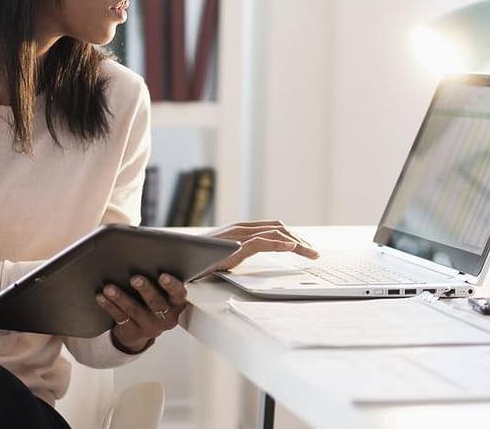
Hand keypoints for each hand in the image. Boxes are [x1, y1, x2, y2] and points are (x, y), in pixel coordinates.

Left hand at [95, 273, 187, 353]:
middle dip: (144, 289)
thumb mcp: (165, 294)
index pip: (178, 294)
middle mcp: (166, 317)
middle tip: (135, 278)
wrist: (143, 330)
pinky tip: (102, 297)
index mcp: (177, 304)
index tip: (163, 276)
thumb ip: (161, 281)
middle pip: (155, 303)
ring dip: (121, 297)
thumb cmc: (155, 303)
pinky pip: (120, 317)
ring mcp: (149, 326)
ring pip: (134, 310)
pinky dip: (109, 306)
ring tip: (110, 288)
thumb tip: (148, 257)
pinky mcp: (133, 332)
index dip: (171, 285)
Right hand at [204, 220, 318, 270]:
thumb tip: (246, 260)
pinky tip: (292, 249)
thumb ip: (237, 253)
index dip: (292, 237)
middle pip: (279, 229)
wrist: (176, 258)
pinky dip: (280, 244)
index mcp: (241, 230)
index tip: (305, 249)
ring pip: (275, 234)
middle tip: (313, 253)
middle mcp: (241, 228)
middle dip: (300, 240)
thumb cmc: (197, 259)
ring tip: (310, 254)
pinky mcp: (234, 246)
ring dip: (297, 244)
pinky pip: (262, 242)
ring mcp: (238, 235)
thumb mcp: (223, 255)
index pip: (273, 229)